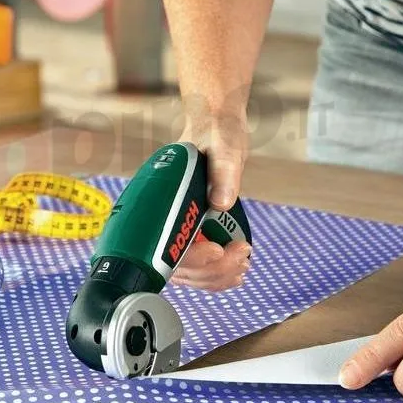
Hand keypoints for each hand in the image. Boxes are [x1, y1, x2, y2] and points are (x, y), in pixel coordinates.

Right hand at [170, 114, 251, 290]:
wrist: (218, 127)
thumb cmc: (216, 132)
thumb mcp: (224, 147)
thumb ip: (223, 172)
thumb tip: (221, 203)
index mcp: (160, 197)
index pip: (162, 242)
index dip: (189, 256)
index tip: (216, 250)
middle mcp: (163, 218)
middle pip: (176, 265)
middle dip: (211, 269)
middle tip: (240, 255)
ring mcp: (176, 227)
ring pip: (187, 272)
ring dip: (216, 275)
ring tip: (242, 262)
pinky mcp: (192, 231)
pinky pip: (198, 265)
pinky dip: (216, 273)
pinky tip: (235, 268)